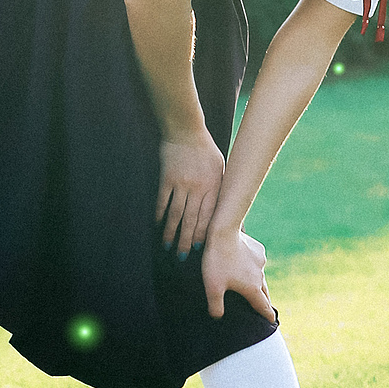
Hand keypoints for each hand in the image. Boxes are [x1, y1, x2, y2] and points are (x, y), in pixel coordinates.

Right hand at [157, 131, 224, 255]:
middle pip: (191, 220)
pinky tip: (158, 225)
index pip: (208, 217)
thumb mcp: (221, 170)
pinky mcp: (167, 178)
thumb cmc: (206, 152)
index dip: (202, 235)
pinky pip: (162, 201)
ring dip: (171, 232)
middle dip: (186, 240)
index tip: (198, 249)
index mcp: (214, 186)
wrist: (186, 131)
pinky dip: (159, 214)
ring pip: (176, 214)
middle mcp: (198, 187)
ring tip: (167, 246)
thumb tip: (230, 213)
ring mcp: (181, 182)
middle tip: (181, 256)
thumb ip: (222, 192)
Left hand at [202, 226, 274, 322]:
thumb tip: (217, 317)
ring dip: (258, 283)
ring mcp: (260, 261)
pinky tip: (245, 264)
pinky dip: (253, 266)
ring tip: (253, 286)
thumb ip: (215, 306)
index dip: (267, 315)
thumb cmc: (217, 261)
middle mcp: (260, 276)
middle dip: (264, 301)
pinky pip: (257, 262)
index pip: (262, 306)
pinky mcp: (258, 249)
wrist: (224, 232)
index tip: (272, 321)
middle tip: (265, 307)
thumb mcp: (212, 287)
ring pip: (260, 276)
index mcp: (252, 288)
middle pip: (264, 293)